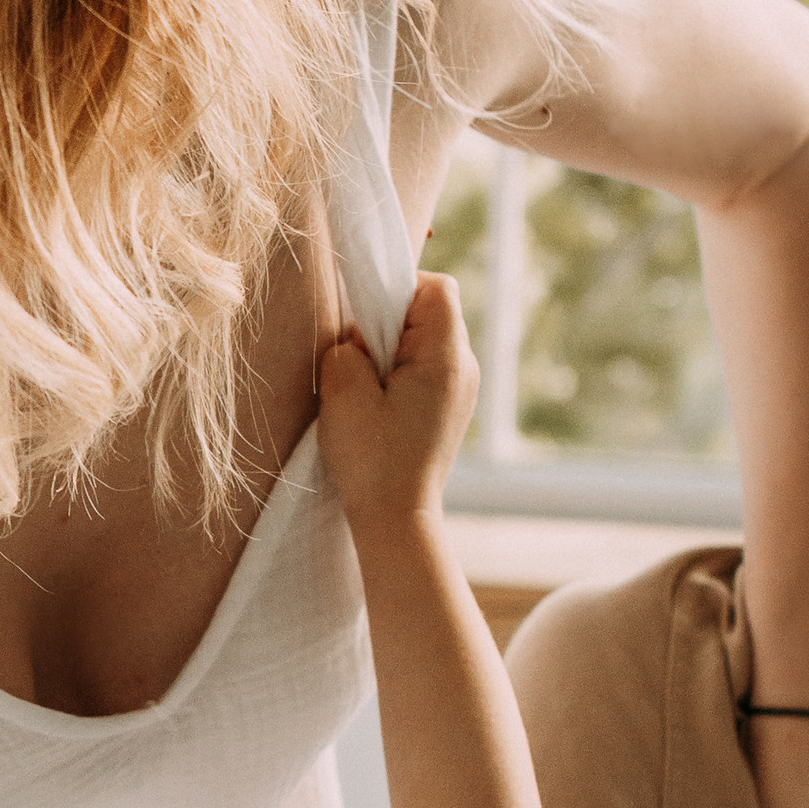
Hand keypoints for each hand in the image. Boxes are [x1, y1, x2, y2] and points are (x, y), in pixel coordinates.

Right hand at [315, 276, 477, 548]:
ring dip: (392, 350)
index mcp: (447, 357)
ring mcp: (461, 389)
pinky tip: (377, 404)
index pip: (438, 288)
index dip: (398, 289)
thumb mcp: (344, 393)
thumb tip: (356, 338)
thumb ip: (347, 348)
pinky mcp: (449, 407)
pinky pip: (426, 367)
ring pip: (426, 340)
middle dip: (390, 322)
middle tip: (361, 358)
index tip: (365, 323)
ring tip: (367, 387)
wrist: (396, 519)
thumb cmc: (372, 460)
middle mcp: (464, 367)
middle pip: (433, 311)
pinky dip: (399, 373)